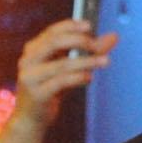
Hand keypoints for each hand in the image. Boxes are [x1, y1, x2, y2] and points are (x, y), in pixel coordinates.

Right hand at [0, 18, 111, 142]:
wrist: (33, 117)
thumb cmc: (52, 88)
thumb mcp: (70, 68)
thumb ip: (91, 51)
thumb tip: (114, 36)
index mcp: (34, 49)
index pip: (52, 32)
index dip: (71, 26)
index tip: (90, 25)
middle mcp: (28, 60)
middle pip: (54, 42)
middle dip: (80, 41)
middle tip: (98, 46)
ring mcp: (30, 77)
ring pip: (61, 64)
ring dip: (86, 61)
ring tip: (105, 61)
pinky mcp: (36, 94)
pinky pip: (59, 82)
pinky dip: (76, 77)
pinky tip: (89, 77)